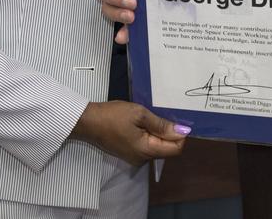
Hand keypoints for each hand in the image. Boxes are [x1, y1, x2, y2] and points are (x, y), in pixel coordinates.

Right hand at [70, 100, 188, 164]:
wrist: (88, 121)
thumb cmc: (113, 116)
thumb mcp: (139, 114)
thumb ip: (161, 124)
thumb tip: (183, 131)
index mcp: (147, 150)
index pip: (175, 149)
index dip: (180, 134)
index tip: (176, 118)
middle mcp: (143, 159)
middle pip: (166, 148)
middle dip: (168, 132)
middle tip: (160, 113)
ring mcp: (135, 157)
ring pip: (156, 146)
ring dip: (157, 132)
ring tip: (148, 116)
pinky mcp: (129, 153)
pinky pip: (146, 145)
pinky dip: (148, 135)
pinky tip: (141, 122)